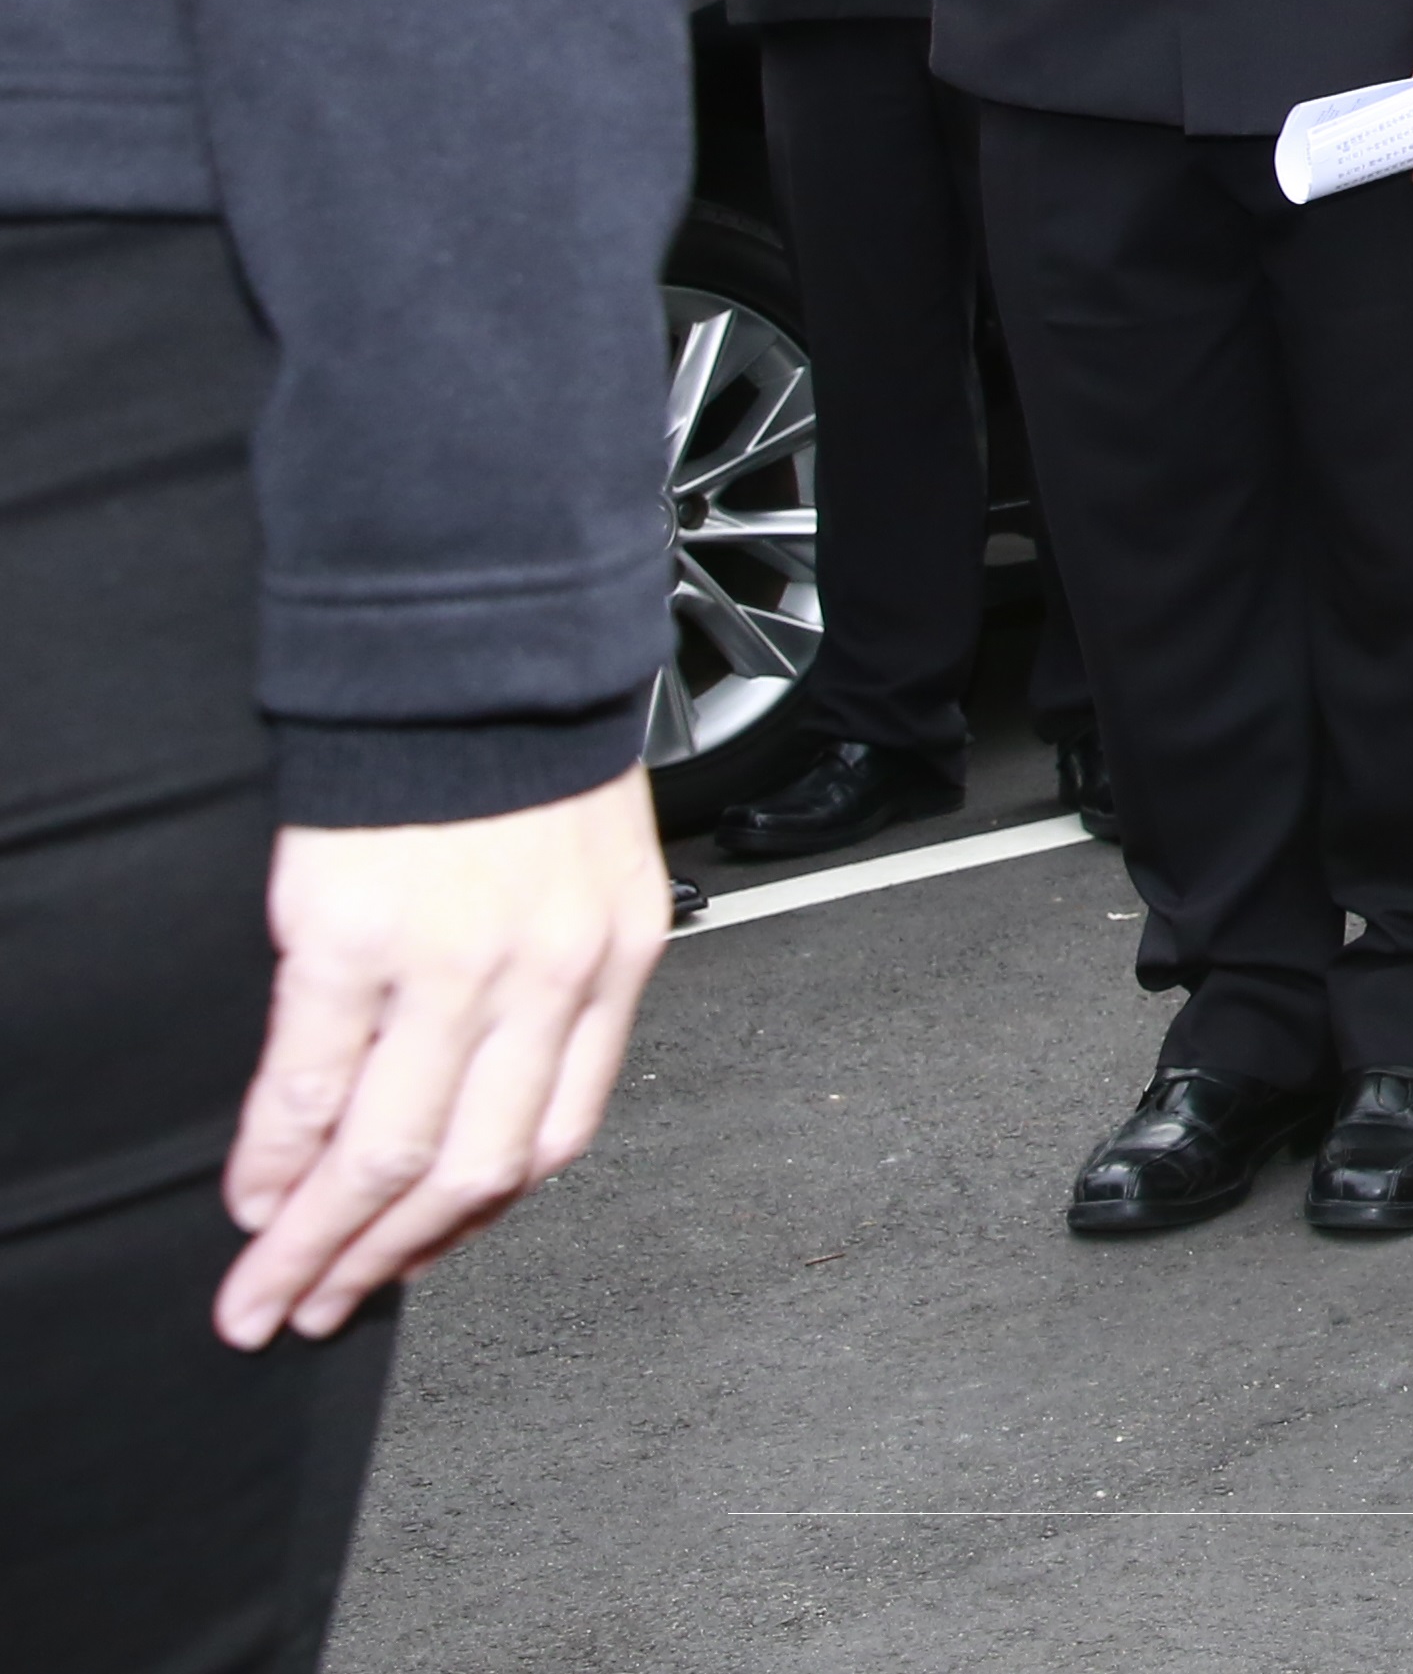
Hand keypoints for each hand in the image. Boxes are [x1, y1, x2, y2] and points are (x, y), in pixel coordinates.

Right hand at [215, 765, 667, 1350]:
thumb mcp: (590, 871)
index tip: (419, 1261)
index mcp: (615, 960)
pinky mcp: (357, 936)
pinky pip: (313, 1083)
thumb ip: (551, 978)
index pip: (553, 1137)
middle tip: (317, 1311)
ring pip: (387, 1153)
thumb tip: (483, 1086)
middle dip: (385, 1262)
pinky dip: (275, 1156)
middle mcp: (546, 976)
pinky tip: (250, 1195)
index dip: (477, 1220)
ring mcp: (453, 963)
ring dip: (318, 1239)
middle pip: (468, 1172)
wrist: (481, 649)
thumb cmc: (529, 752)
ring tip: (268, 1289)